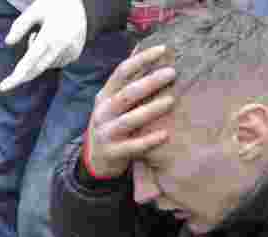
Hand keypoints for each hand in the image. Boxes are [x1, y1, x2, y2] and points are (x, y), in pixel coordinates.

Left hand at [0, 0, 86, 92]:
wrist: (81, 4)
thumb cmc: (54, 5)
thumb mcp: (35, 9)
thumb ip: (20, 25)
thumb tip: (8, 42)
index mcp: (51, 35)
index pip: (30, 61)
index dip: (16, 76)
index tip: (3, 87)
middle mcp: (62, 46)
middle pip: (36, 69)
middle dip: (21, 75)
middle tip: (7, 82)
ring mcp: (70, 52)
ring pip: (45, 65)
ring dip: (36, 58)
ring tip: (38, 36)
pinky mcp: (75, 55)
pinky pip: (55, 63)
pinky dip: (47, 57)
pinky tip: (51, 41)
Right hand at [84, 45, 176, 178]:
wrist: (95, 158)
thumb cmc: (112, 123)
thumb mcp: (113, 100)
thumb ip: (126, 78)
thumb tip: (140, 47)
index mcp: (105, 96)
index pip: (121, 72)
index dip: (141, 60)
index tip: (163, 49)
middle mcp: (103, 112)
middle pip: (126, 94)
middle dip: (149, 82)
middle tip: (172, 73)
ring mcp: (106, 132)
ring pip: (128, 120)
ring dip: (149, 110)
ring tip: (171, 101)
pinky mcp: (112, 152)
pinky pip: (131, 146)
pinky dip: (148, 141)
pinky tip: (164, 134)